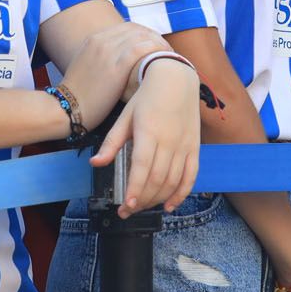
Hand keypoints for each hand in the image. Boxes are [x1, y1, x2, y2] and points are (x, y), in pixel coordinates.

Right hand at [57, 22, 163, 130]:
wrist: (66, 108)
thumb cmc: (80, 95)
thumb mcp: (87, 67)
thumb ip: (103, 58)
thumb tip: (122, 62)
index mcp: (94, 39)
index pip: (128, 27)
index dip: (146, 34)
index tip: (156, 45)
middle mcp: (101, 40)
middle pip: (137, 29)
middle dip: (155, 37)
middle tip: (167, 51)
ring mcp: (108, 51)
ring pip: (142, 37)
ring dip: (159, 44)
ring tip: (170, 57)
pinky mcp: (115, 65)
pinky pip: (141, 49)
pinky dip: (156, 51)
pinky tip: (164, 61)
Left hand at [92, 57, 199, 213]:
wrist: (176, 80)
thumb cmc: (146, 98)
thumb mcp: (125, 117)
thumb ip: (111, 143)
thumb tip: (95, 164)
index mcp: (149, 133)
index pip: (142, 168)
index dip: (135, 190)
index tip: (127, 206)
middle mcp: (169, 142)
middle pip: (157, 180)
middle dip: (142, 200)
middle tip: (128, 211)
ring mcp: (184, 146)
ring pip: (173, 181)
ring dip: (158, 199)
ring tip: (143, 207)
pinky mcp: (195, 148)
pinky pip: (191, 176)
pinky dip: (182, 194)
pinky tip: (170, 206)